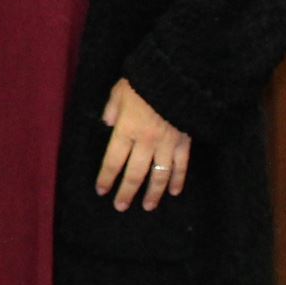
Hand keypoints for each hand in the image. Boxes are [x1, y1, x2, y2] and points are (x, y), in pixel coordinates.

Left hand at [95, 78, 190, 210]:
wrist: (176, 78)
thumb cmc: (144, 82)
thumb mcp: (119, 91)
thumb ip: (112, 109)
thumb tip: (108, 123)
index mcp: (126, 129)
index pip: (113, 160)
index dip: (107, 177)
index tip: (102, 190)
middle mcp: (145, 142)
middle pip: (134, 174)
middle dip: (126, 192)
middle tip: (120, 206)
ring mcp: (166, 144)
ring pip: (158, 175)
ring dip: (153, 193)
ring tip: (147, 206)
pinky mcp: (183, 143)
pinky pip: (181, 166)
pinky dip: (178, 180)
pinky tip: (174, 192)